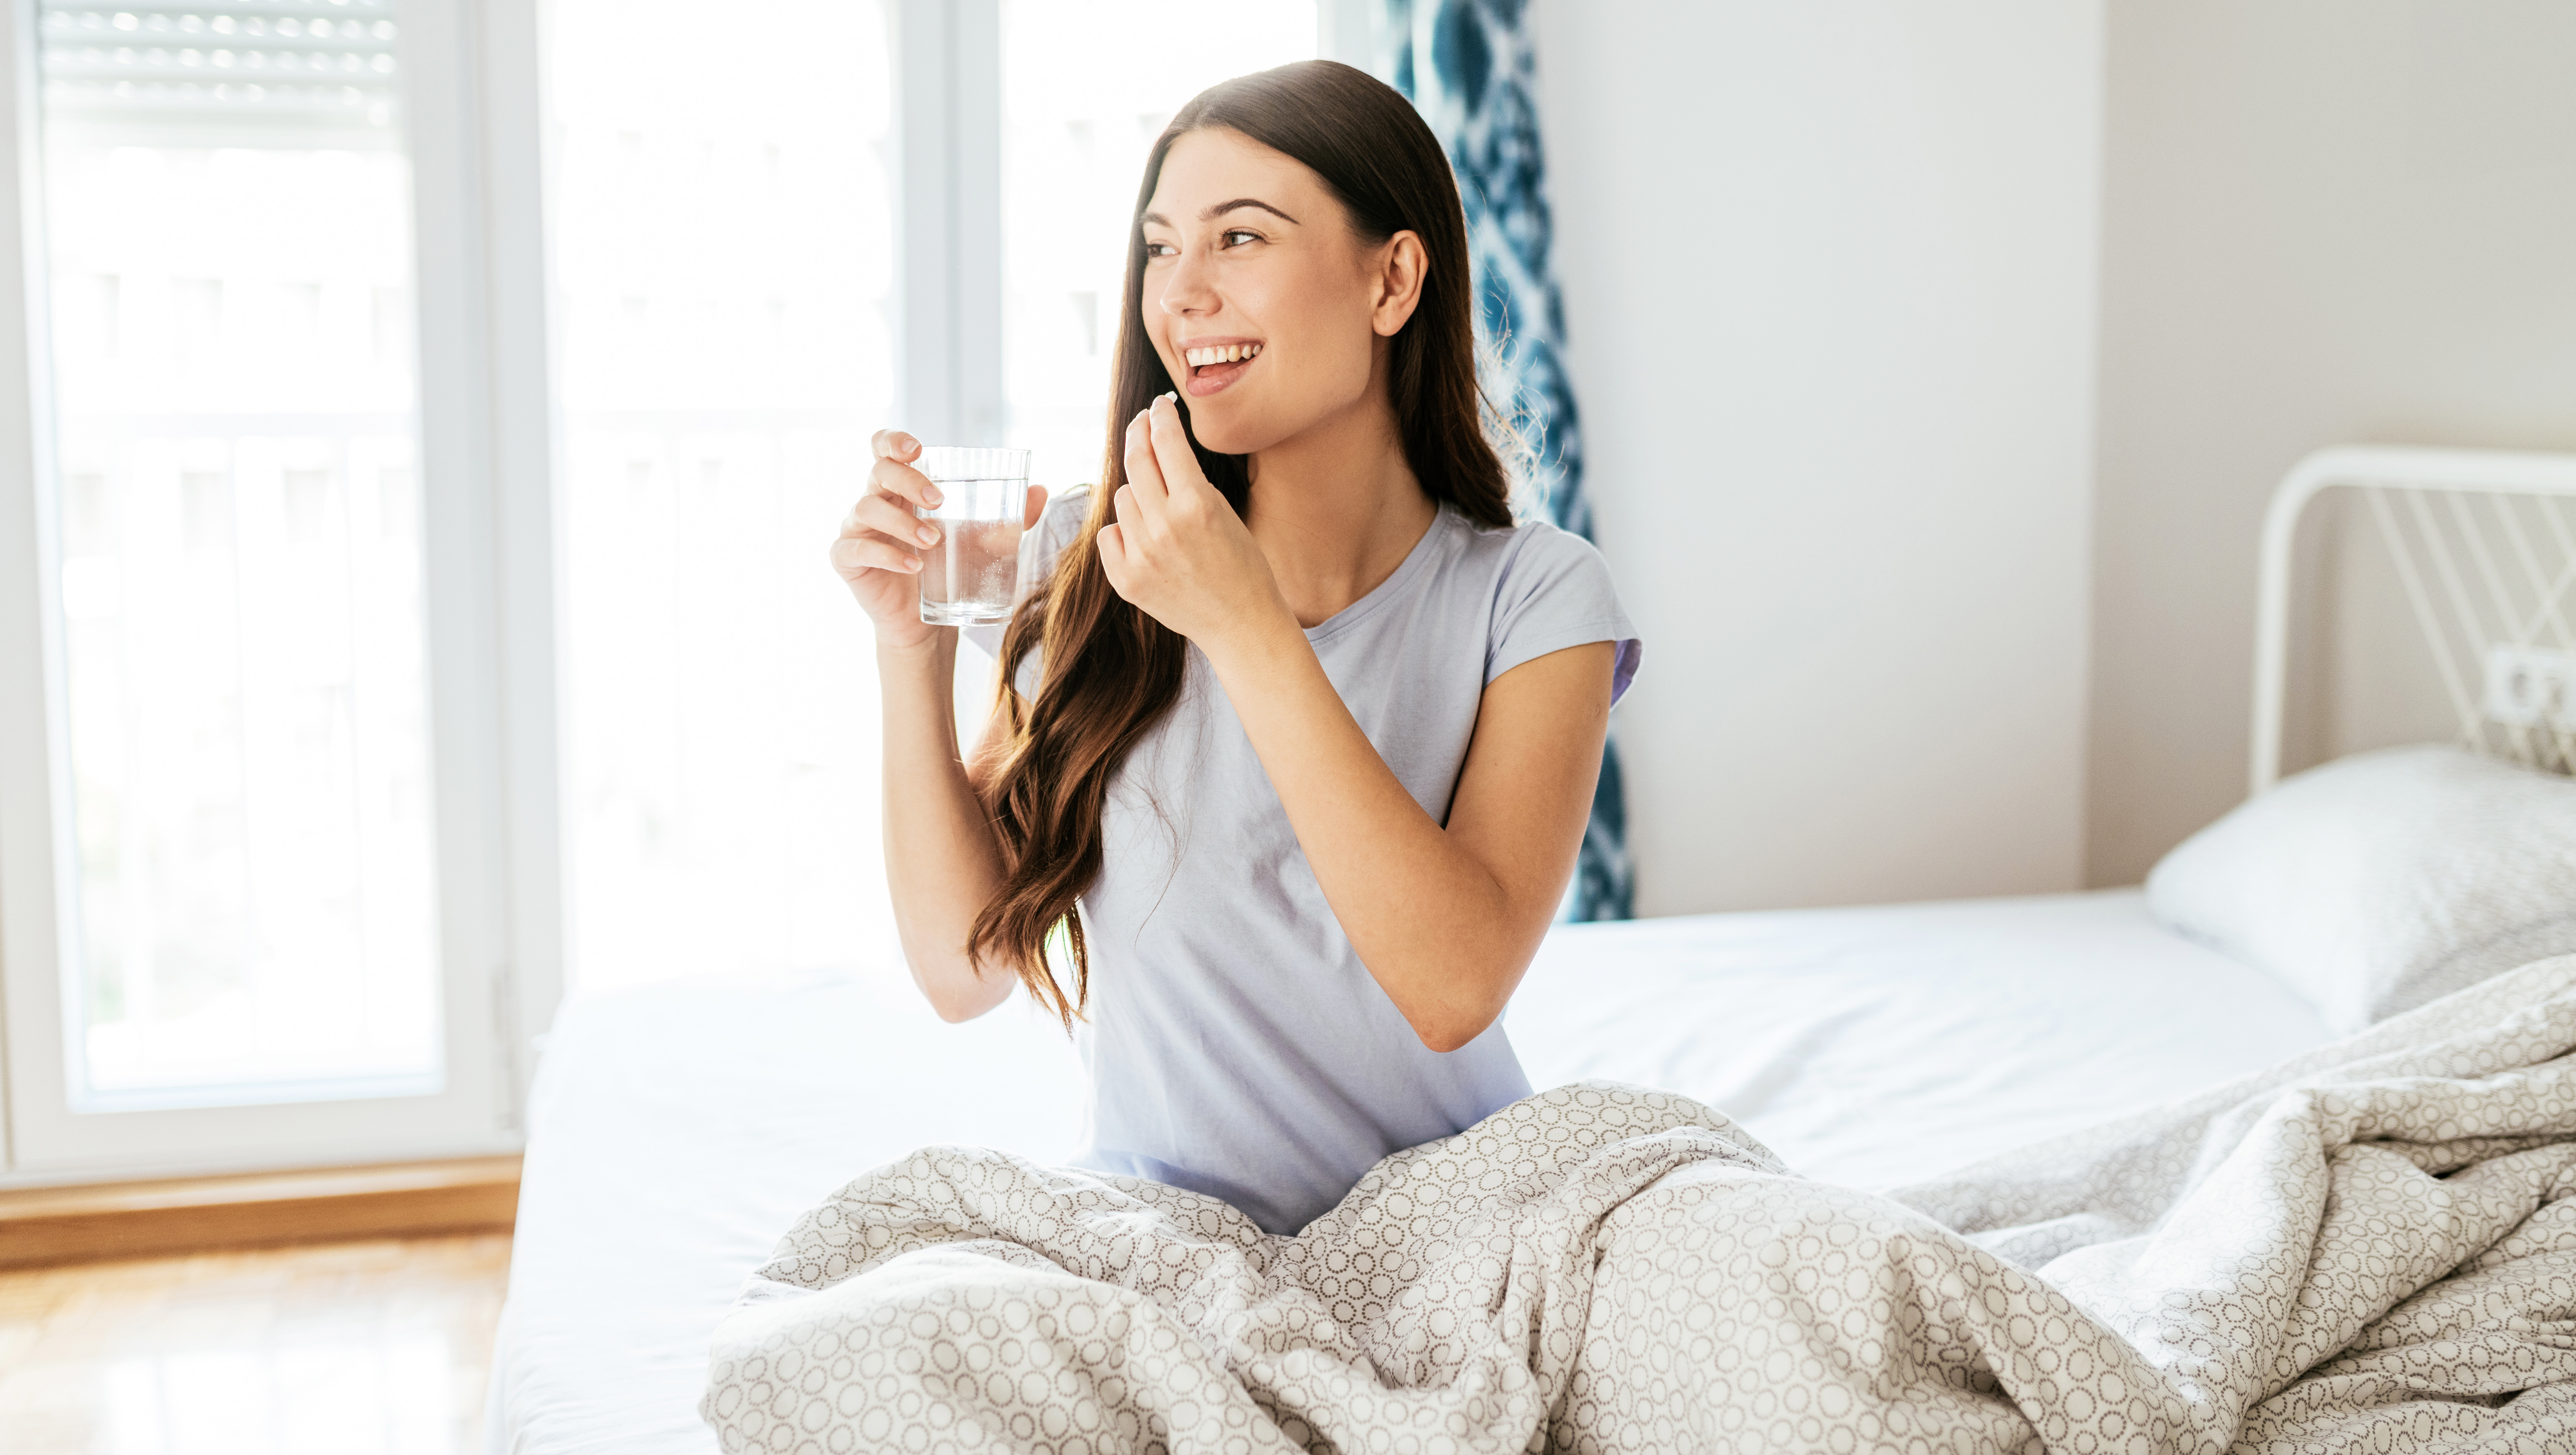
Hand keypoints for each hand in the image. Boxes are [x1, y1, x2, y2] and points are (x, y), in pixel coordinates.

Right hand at [833, 429, 1045, 651]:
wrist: (927, 622)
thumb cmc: (949, 570)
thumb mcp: (983, 541)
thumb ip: (1010, 517)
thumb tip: (1042, 491)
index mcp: (901, 488)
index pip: (883, 448)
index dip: (893, 440)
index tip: (916, 448)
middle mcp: (875, 501)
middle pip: (878, 472)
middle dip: (909, 480)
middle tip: (940, 502)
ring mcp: (857, 529)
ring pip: (865, 507)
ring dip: (902, 521)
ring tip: (934, 541)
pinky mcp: (847, 559)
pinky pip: (855, 548)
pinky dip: (885, 554)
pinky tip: (913, 566)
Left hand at [1096, 395, 1291, 651]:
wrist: (1241, 624)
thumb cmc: (1242, 567)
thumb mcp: (1225, 513)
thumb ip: (1189, 483)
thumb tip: (1157, 446)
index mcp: (1196, 504)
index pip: (1166, 441)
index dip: (1160, 415)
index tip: (1158, 404)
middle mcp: (1164, 526)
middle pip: (1136, 461)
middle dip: (1138, 434)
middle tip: (1141, 423)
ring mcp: (1141, 555)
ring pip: (1122, 498)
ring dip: (1138, 495)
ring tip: (1162, 512)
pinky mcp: (1126, 579)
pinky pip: (1110, 534)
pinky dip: (1125, 532)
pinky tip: (1147, 543)